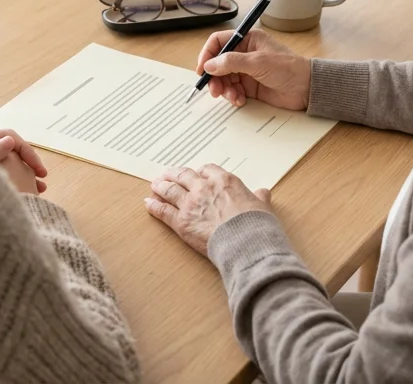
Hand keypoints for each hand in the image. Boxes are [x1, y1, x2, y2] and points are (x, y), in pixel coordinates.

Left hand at [0, 128, 47, 193]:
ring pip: (6, 163)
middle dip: (28, 165)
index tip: (40, 171)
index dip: (28, 153)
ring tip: (38, 191)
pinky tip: (22, 194)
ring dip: (23, 175)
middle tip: (42, 180)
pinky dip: (12, 181)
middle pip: (9, 150)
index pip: (10, 137)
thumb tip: (10, 141)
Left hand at [144, 165, 272, 253]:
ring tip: (155, 185)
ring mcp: (190, 204)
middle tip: (168, 175)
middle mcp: (204, 188)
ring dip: (161, 186)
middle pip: (184, 176)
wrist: (246, 242)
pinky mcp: (181, 222)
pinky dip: (154, 206)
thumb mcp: (263, 207)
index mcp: (224, 181)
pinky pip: (163, 211)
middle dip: (175, 174)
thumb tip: (264, 193)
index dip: (200, 172)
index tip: (196, 174)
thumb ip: (260, 198)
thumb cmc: (257, 225)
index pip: (207, 170)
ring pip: (170, 190)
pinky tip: (148, 203)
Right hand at [196, 28, 309, 109]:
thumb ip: (231, 62)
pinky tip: (240, 100)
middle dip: (214, 77)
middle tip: (214, 90)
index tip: (202, 70)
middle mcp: (245, 54)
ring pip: (224, 79)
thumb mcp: (257, 62)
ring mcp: (247, 71)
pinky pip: (233, 90)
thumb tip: (209, 65)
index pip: (219, 42)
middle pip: (218, 63)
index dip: (207, 55)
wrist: (306, 88)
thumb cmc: (288, 68)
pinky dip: (233, 96)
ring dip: (224, 89)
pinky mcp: (250, 86)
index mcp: (247, 39)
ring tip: (232, 96)